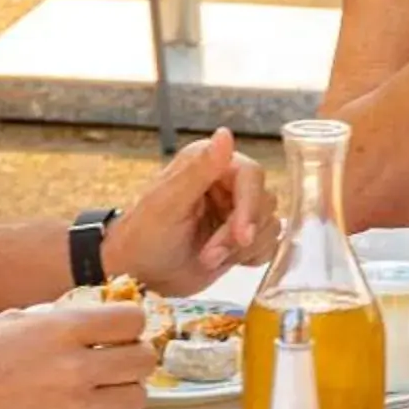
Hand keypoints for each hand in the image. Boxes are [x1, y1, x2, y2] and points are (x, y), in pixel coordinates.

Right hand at [0, 298, 157, 408]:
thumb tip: (90, 318)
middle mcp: (74, 367)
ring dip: (124, 392)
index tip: (120, 331)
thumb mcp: (11, 321)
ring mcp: (74, 407)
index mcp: (61, 329)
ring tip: (103, 391)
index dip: (129, 323)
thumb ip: (55, 317)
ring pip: (137, 397)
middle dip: (133, 357)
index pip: (132, 319)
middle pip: (143, 359)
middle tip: (117, 361)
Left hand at [105, 128, 276, 293]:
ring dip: (241, 249)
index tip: (242, 236)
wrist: (138, 276)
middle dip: (238, 235)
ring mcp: (236, 211)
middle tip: (210, 256)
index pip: (252, 176)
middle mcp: (227, 182)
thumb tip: (225, 133)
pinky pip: (269, 244)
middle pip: (264, 203)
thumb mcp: (168, 203)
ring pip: (269, 225)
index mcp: (209, 164)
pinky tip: (224, 261)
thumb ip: (199, 170)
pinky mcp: (242, 237)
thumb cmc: (144, 237)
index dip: (250, 207)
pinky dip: (250, 258)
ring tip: (207, 258)